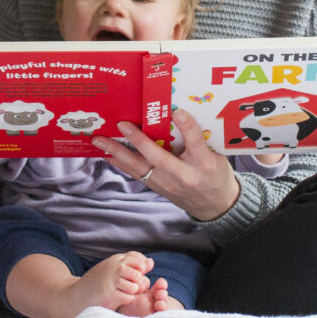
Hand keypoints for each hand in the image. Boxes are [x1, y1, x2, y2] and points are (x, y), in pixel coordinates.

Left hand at [92, 110, 239, 221]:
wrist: (216, 206)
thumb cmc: (215, 173)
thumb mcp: (217, 155)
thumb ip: (199, 138)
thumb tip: (177, 112)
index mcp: (205, 164)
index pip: (196, 143)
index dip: (187, 127)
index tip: (177, 111)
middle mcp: (184, 176)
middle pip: (159, 158)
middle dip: (139, 141)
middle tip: (122, 124)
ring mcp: (168, 184)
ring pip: (140, 168)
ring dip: (118, 153)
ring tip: (99, 140)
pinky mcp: (157, 188)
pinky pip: (136, 174)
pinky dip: (120, 163)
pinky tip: (106, 154)